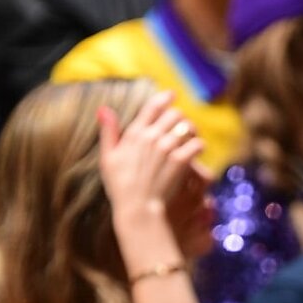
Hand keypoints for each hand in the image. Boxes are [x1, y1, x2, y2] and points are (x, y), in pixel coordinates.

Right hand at [97, 91, 205, 218]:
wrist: (137, 208)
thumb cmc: (120, 186)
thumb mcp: (107, 157)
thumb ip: (108, 131)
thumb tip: (103, 108)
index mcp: (134, 133)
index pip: (152, 106)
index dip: (164, 98)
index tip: (172, 95)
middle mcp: (151, 136)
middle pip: (174, 114)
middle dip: (180, 118)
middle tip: (182, 126)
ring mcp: (167, 148)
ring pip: (187, 126)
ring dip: (191, 130)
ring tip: (191, 138)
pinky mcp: (180, 161)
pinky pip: (197, 144)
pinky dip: (199, 146)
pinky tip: (197, 152)